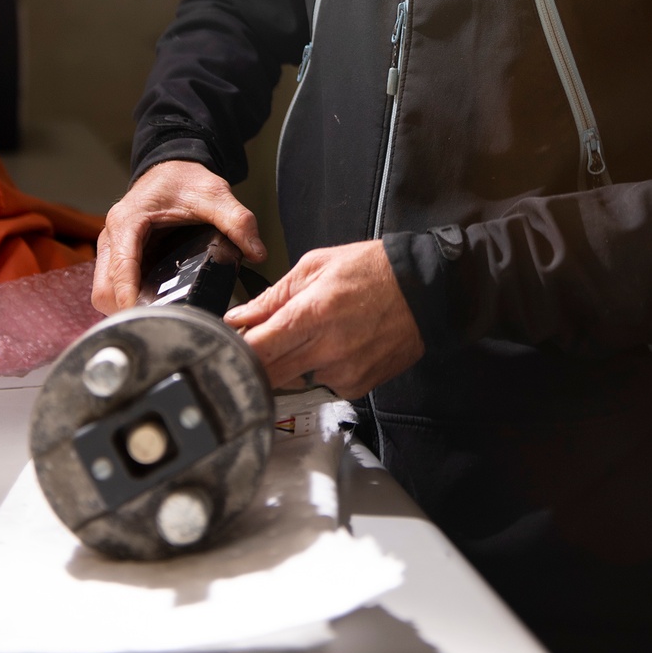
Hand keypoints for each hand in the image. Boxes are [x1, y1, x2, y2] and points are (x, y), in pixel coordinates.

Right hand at [92, 160, 265, 314]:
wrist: (172, 167)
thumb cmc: (185, 178)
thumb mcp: (214, 194)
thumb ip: (237, 221)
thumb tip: (257, 252)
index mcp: (128, 221)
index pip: (120, 268)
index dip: (129, 296)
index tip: (146, 317)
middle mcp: (112, 237)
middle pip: (105, 290)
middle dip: (127, 309)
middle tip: (161, 323)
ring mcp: (113, 249)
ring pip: (105, 293)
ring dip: (127, 308)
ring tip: (161, 317)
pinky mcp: (120, 257)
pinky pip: (116, 287)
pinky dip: (130, 300)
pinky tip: (155, 305)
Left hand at [224, 240, 424, 397]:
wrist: (424, 289)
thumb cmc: (372, 269)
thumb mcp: (318, 265)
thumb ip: (275, 295)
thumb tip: (240, 317)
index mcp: (312, 314)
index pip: (256, 349)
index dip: (234, 350)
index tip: (227, 344)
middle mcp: (327, 350)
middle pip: (269, 373)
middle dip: (258, 360)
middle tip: (263, 339)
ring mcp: (344, 373)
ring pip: (294, 380)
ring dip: (291, 363)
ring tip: (314, 333)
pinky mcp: (358, 387)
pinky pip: (323, 384)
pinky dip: (321, 368)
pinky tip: (339, 345)